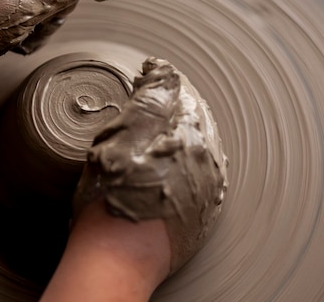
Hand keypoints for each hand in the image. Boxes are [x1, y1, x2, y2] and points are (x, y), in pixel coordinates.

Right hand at [73, 57, 228, 274]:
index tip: (147, 78)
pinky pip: (200, 178)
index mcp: (192, 137)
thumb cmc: (114, 195)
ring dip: (182, 135)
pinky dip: (185, 165)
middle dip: (175, 109)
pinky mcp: (201, 214)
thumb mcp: (123, 134)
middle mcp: (208, 162)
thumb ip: (150, 97)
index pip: (183, 97)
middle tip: (151, 101)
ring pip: (200, 149)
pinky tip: (165, 168)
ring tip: (157, 135)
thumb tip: (164, 69)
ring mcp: (207, 190)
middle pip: (196, 122)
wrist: (119, 255)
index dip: (163, 84)